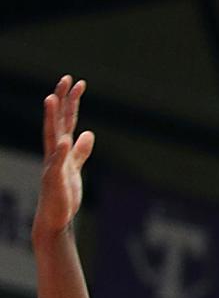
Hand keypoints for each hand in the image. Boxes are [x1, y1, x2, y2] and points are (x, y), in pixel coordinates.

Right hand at [33, 76, 92, 242]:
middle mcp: (54, 152)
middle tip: (65, 79)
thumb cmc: (63, 194)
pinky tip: (64, 141)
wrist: (54, 219)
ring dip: (51, 118)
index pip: (66, 120)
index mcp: (60, 149)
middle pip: (57, 121)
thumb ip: (81, 151)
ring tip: (51, 98)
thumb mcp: (76, 168)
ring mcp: (52, 164)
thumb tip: (89, 133)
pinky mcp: (53, 179)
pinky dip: (60, 152)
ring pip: (51, 136)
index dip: (71, 102)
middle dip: (61, 100)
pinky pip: (57, 164)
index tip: (78, 83)